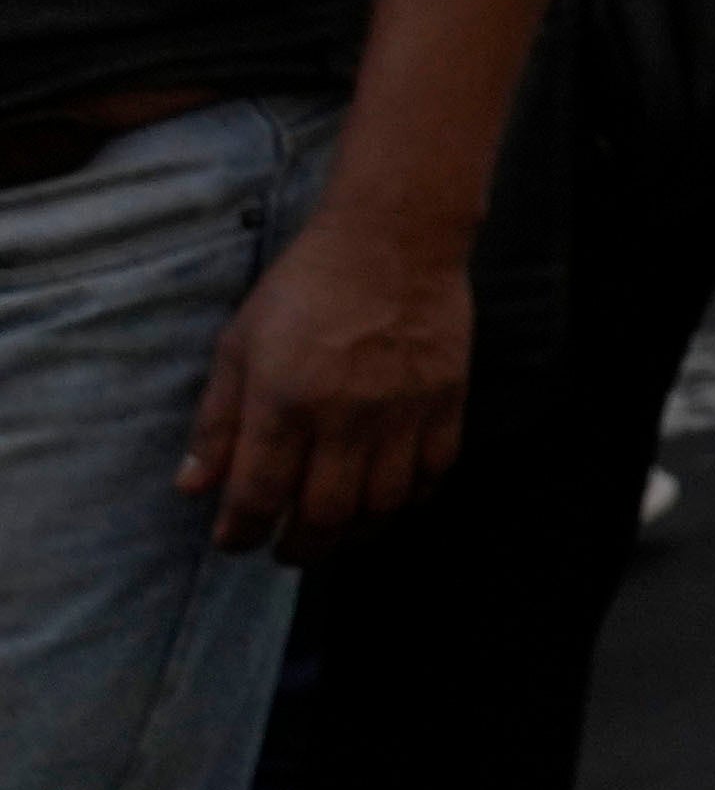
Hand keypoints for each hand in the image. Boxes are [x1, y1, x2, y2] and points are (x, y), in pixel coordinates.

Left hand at [182, 202, 476, 559]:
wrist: (393, 241)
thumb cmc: (306, 287)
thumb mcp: (239, 345)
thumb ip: (216, 421)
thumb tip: (193, 486)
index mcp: (285, 400)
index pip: (259, 494)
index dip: (241, 531)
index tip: (234, 540)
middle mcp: (345, 415)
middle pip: (325, 514)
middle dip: (299, 546)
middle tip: (286, 548)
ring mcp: (403, 411)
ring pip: (383, 504)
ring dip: (354, 533)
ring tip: (336, 532)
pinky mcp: (447, 401)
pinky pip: (435, 473)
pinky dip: (411, 499)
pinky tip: (390, 498)